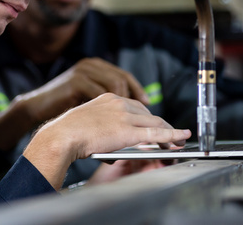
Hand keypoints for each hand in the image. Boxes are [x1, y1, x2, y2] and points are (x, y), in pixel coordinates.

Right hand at [0, 58, 147, 150]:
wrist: (37, 110)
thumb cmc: (62, 112)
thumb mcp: (87, 103)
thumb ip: (104, 104)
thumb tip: (128, 117)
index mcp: (93, 67)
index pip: (122, 75)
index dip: (136, 90)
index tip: (148, 104)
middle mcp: (90, 66)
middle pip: (122, 79)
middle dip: (136, 99)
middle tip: (144, 115)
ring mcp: (83, 72)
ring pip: (116, 85)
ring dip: (125, 106)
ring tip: (129, 122)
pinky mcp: (77, 82)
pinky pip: (102, 95)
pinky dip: (110, 113)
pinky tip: (113, 125)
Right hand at [23, 93, 190, 189]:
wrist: (62, 136)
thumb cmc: (67, 133)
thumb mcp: (87, 123)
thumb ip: (103, 128)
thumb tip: (113, 145)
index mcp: (108, 98)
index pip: (135, 106)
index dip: (148, 117)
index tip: (155, 125)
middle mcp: (118, 102)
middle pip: (148, 113)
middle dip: (163, 125)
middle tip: (173, 135)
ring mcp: (124, 115)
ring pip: (155, 122)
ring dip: (170, 132)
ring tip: (178, 141)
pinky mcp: (127, 130)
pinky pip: (155, 132)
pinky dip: (171, 136)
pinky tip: (180, 138)